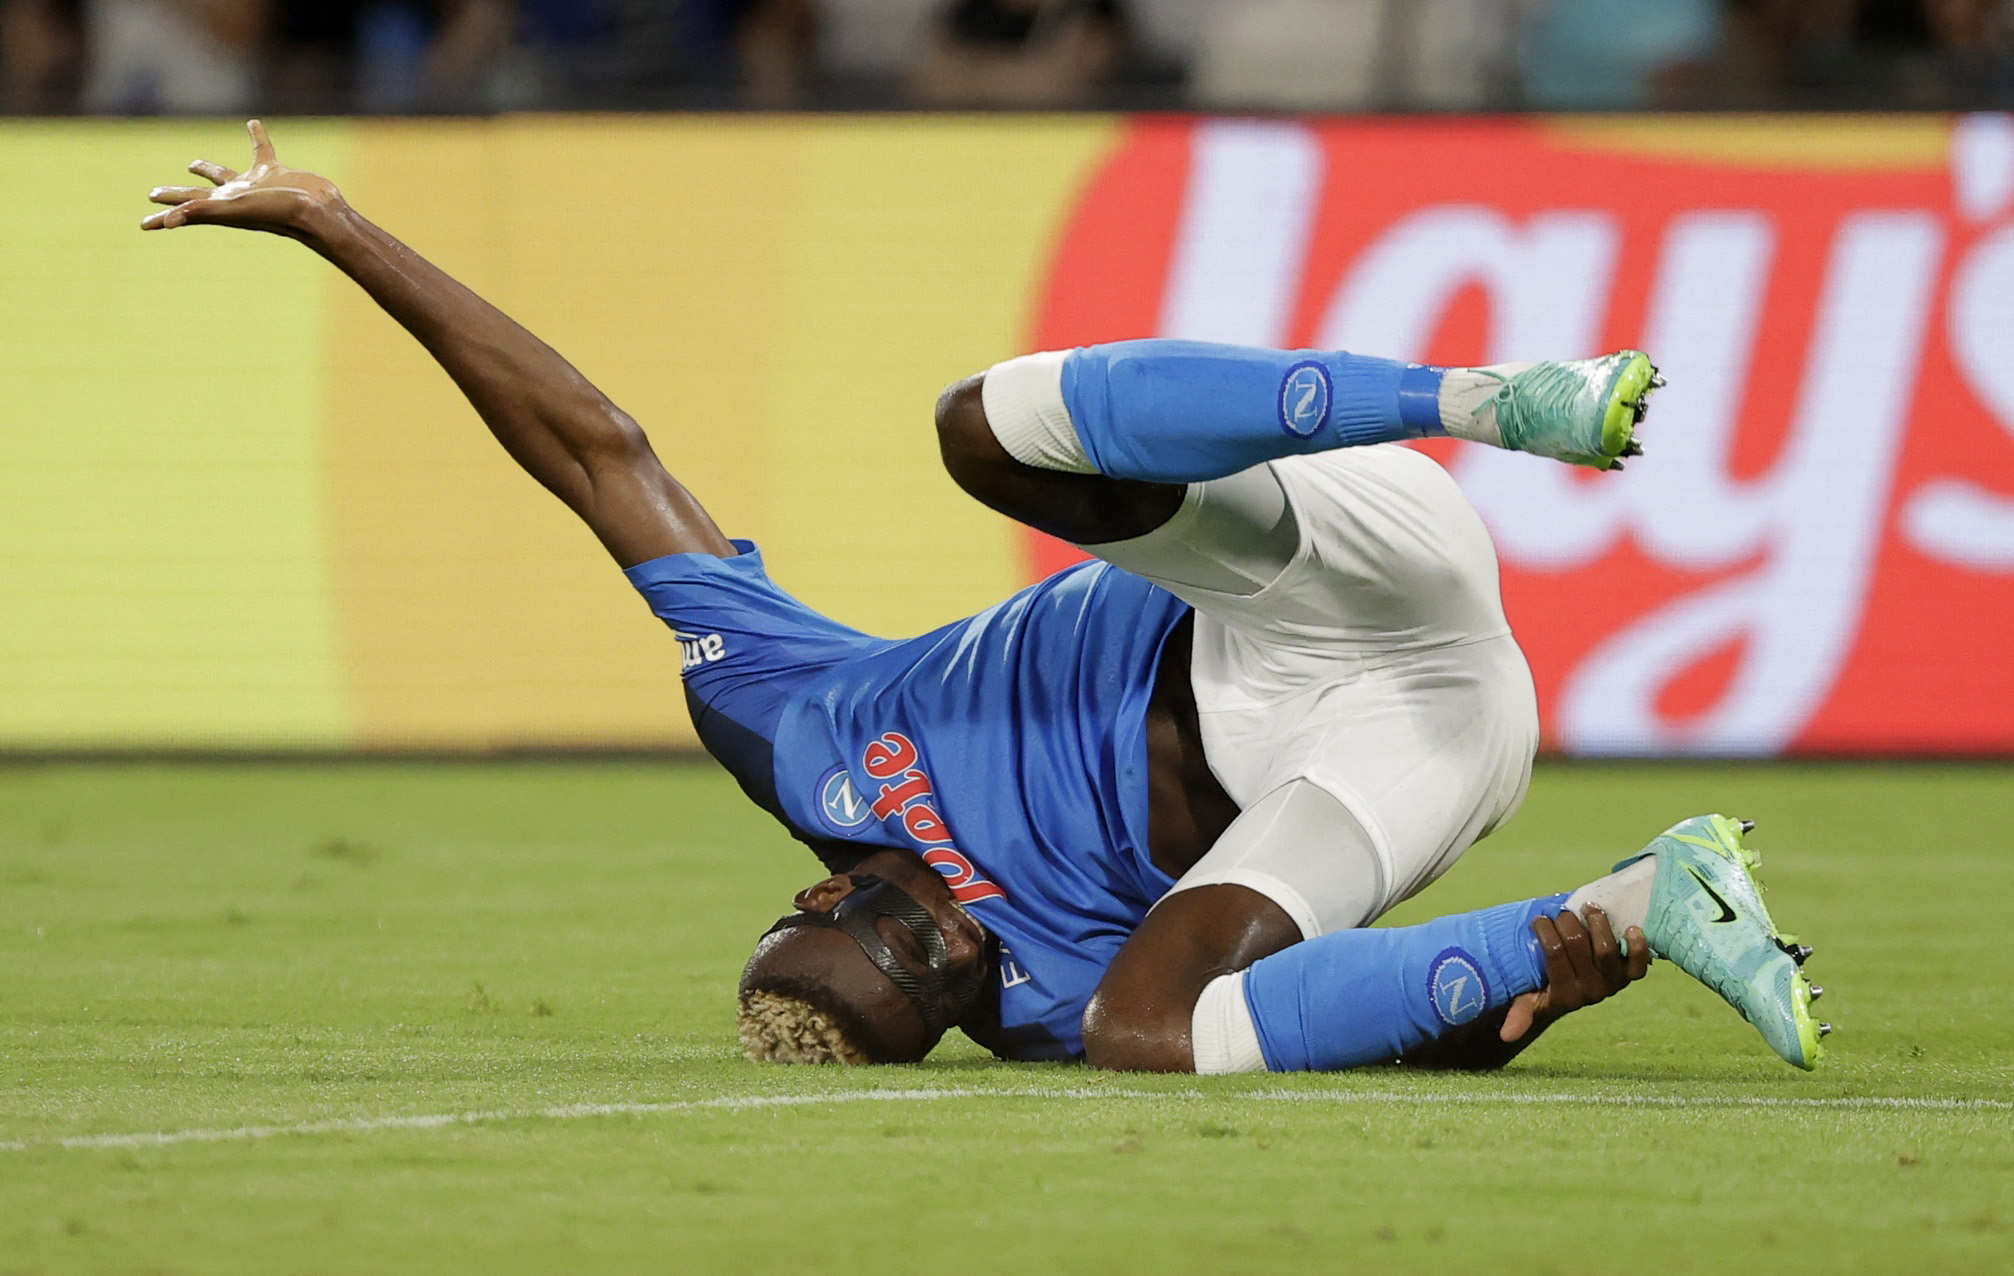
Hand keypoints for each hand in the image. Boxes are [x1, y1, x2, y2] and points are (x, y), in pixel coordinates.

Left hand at [142, 120, 343, 236]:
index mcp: (220, 207)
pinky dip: (256, 136)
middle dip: (176, 195)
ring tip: (191, 163)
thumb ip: (199, 212)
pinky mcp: (274, 171)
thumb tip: (166, 222)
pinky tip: (253, 124)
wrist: (317, 211)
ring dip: (207, 170)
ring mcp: (254, 184)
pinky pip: (261, 150)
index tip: (144, 225)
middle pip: (196, 195)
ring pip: (224, 175)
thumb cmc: (277, 213)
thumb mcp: (234, 210)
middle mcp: (234, 197)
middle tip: (156, 194)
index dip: (163, 216)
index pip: (185, 210)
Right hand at [1499, 904, 1650, 1042]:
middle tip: (1561, 911)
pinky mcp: (1629, 976)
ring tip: (1587, 908)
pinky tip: (1630, 928)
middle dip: (1567, 921)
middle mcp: (1591, 991)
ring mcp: (1613, 983)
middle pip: (1579, 945)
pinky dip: (1638, 946)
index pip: (1553, 952)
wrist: (1576, 992)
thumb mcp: (1530, 1000)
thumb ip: (1521, 1013)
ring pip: (1607, 949)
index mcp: (1565, 995)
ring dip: (1597, 923)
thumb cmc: (1546, 988)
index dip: (1545, 930)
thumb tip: (1505, 1036)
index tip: (1538, 918)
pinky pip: (1639, 964)